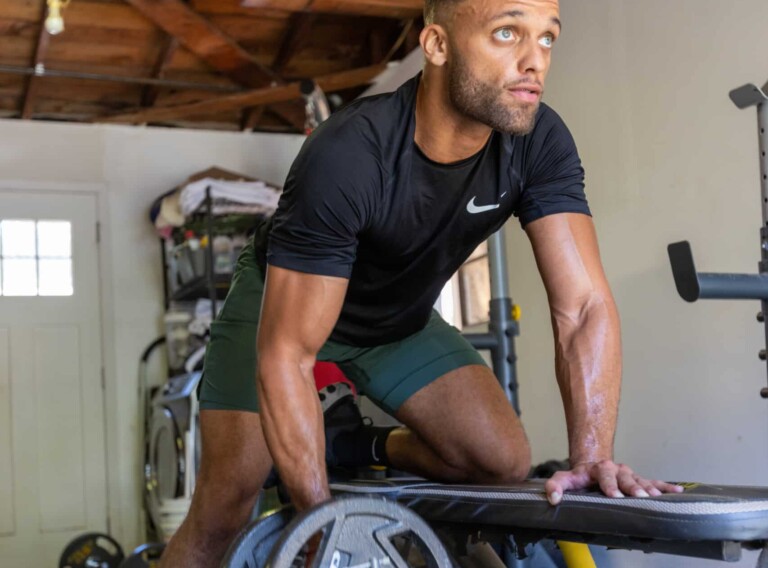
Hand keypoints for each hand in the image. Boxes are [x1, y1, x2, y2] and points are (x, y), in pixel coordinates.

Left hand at [545, 460, 683, 505]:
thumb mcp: (565, 478)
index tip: (614, 495)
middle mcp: (616, 469)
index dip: (609, 484)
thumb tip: (553, 499)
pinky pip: (653, 482)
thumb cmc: (579, 477)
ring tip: (659, 498)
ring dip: (650, 489)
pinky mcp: (638, 480)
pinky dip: (665, 487)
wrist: (592, 465)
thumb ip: (555, 486)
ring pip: (641, 480)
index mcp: (598, 469)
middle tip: (640, 497)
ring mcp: (628, 474)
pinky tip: (678, 492)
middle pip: (625, 477)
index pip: (604, 475)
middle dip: (632, 487)